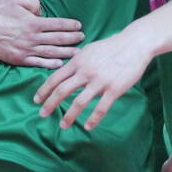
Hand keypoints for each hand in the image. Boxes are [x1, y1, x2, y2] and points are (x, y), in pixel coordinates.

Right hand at [0, 0, 82, 67]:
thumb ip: (32, 3)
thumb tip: (41, 12)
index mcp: (33, 22)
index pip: (57, 24)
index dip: (70, 25)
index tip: (79, 26)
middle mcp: (33, 37)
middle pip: (58, 39)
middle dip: (72, 38)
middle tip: (83, 38)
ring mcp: (26, 49)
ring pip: (51, 52)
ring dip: (66, 52)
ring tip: (77, 53)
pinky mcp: (19, 59)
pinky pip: (38, 62)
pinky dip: (50, 63)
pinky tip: (59, 63)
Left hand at [33, 28, 151, 129]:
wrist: (134, 44)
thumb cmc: (111, 47)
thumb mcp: (88, 50)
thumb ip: (76, 62)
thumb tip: (64, 71)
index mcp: (77, 61)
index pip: (55, 78)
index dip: (44, 90)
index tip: (36, 100)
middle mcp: (85, 72)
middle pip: (62, 91)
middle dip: (50, 104)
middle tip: (42, 114)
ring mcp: (100, 81)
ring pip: (79, 102)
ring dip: (69, 116)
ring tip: (63, 125)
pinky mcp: (114, 89)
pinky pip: (101, 108)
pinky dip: (93, 119)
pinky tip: (87, 127)